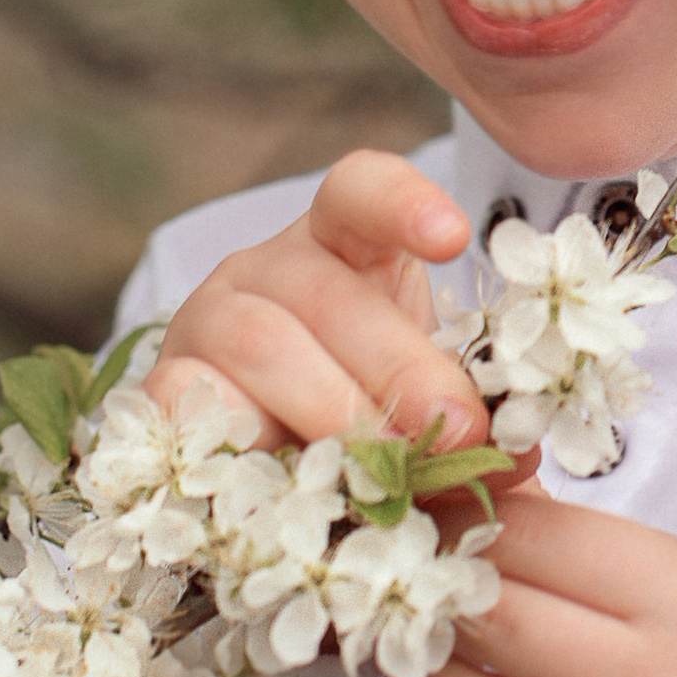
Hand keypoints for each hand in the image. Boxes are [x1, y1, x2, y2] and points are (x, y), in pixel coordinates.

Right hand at [145, 149, 485, 451]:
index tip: (454, 237)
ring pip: (262, 344)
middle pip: (327, 293)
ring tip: (385, 474)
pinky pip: (187, 401)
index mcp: (341, 245)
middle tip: (458, 432)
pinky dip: (242, 443)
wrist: (272, 476)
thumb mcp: (425, 408)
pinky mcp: (162, 384)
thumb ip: (467, 420)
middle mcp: (266, 268)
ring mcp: (206, 320)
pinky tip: (286, 484)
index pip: (360, 192)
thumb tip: (514, 457)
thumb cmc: (369, 422)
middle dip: (400, 368)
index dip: (403, 203)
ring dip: (333, 412)